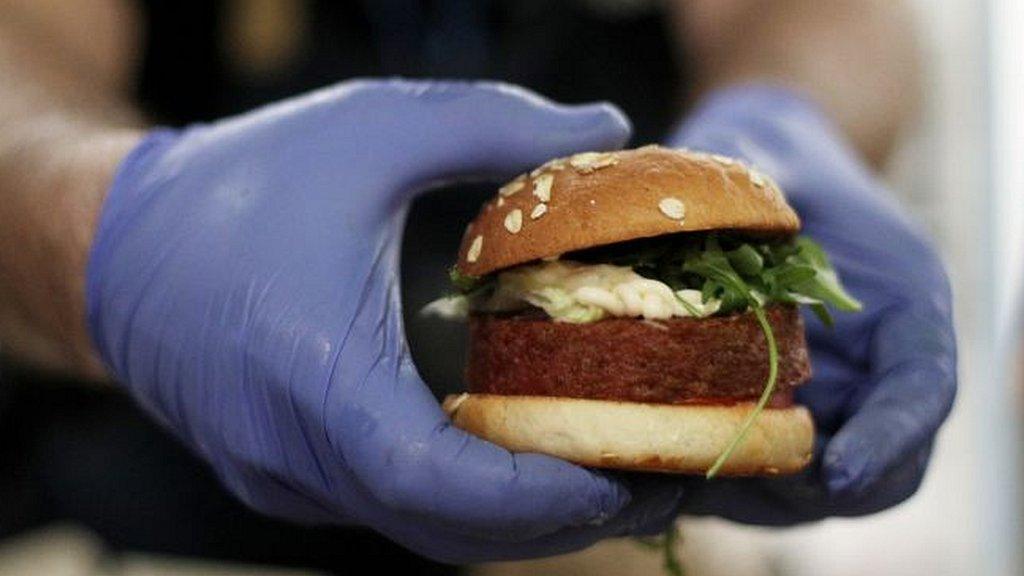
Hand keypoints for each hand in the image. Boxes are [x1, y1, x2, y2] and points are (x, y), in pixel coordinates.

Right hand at [86, 80, 684, 561]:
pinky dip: (470, 504)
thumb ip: (494, 125)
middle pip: (451, 531)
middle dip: (564, 519)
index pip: (441, 486)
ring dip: (523, 519)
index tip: (633, 467)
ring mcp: (285, 481)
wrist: (117, 248)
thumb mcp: (369, 130)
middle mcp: (296, 456)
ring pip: (426, 534)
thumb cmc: (240, 186)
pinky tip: (523, 463)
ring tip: (611, 472)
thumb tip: (606, 123)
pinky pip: (394, 512)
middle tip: (661, 475)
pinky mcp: (285, 480)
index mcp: (313, 378)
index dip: (545, 496)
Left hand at [669, 86, 955, 523]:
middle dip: (815, 489)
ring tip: (692, 482)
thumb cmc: (773, 163)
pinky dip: (726, 486)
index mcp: (902, 306)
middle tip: (736, 481)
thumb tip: (727, 187)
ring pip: (821, 490)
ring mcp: (834, 401)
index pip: (921, 388)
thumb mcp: (774, 160)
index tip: (836, 470)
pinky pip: (768, 480)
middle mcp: (876, 368)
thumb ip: (765, 182)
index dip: (888, 439)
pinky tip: (666, 469)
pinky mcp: (783, 419)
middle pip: (880, 468)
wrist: (759, 177)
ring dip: (761, 497)